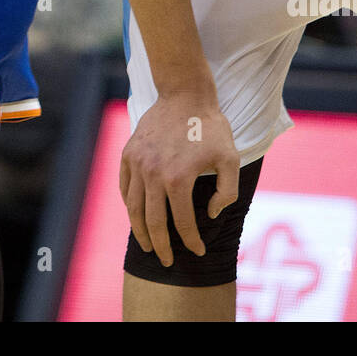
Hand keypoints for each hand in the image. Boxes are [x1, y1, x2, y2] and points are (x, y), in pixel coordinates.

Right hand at [119, 90, 238, 267]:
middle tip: (166, 261)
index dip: (191, 242)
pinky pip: (125, 187)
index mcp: (178, 179)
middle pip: (153, 222)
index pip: (182, 223)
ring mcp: (137, 163)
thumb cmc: (211, 126)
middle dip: (161, 246)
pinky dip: (130, 205)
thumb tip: (210, 215)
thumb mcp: (231, 159)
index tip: (197, 252)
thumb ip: (225, 193)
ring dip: (140, 231)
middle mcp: (153, 174)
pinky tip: (137, 214)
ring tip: (148, 245)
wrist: (184, 94)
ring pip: (134, 208)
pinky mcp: (128, 153)